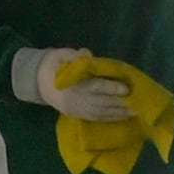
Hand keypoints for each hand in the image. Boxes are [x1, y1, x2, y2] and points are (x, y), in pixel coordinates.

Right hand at [15, 45, 141, 124]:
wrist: (35, 82)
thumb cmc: (52, 65)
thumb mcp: (59, 55)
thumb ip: (73, 55)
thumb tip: (87, 54)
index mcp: (73, 85)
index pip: (95, 87)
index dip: (111, 88)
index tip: (126, 89)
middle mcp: (76, 100)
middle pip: (101, 103)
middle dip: (120, 105)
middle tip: (139, 105)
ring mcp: (77, 109)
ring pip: (100, 113)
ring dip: (118, 114)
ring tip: (134, 113)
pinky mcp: (77, 115)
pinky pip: (95, 118)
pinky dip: (109, 118)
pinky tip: (121, 117)